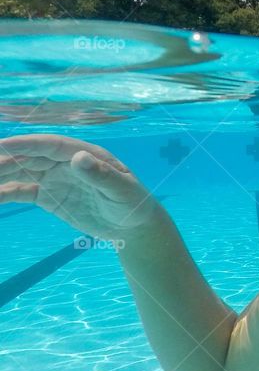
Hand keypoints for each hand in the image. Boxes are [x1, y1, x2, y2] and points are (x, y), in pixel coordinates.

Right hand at [0, 134, 166, 239]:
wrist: (132, 225)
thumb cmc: (133, 203)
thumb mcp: (121, 190)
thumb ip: (101, 175)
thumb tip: (78, 157)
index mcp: (85, 154)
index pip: (51, 146)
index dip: (27, 144)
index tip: (3, 145)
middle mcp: (66, 163)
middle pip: (30, 157)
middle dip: (5, 160)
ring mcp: (55, 179)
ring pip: (20, 172)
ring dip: (0, 174)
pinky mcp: (48, 196)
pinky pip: (21, 192)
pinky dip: (3, 194)